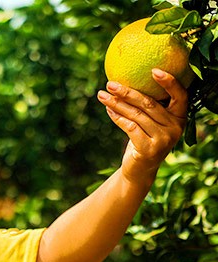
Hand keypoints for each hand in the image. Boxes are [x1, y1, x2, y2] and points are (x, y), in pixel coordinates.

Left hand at [97, 69, 187, 185]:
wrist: (140, 169)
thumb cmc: (144, 139)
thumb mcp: (151, 123)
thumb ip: (148, 106)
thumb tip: (123, 82)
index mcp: (180, 117)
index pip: (180, 95)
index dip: (169, 82)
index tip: (154, 70)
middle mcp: (175, 127)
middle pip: (149, 104)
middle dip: (127, 92)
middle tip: (110, 84)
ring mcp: (163, 139)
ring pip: (137, 115)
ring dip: (116, 104)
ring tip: (102, 96)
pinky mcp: (149, 148)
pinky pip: (130, 127)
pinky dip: (117, 118)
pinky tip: (108, 110)